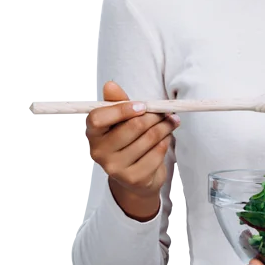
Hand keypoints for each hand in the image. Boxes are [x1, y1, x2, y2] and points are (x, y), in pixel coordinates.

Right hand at [85, 81, 179, 204]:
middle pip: (133, 127)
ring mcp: (115, 168)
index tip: (142, 105)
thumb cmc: (127, 141)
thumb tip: (110, 85)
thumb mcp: (121, 120)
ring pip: (149, 138)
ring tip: (170, 122)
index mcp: (93, 134)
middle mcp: (99, 153)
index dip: (122, 109)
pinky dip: (166, 142)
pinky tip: (165, 139)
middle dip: (154, 116)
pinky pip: (157, 153)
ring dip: (165, 126)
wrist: (136, 177)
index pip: (98, 119)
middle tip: (166, 111)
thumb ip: (117, 102)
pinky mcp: (133, 179)